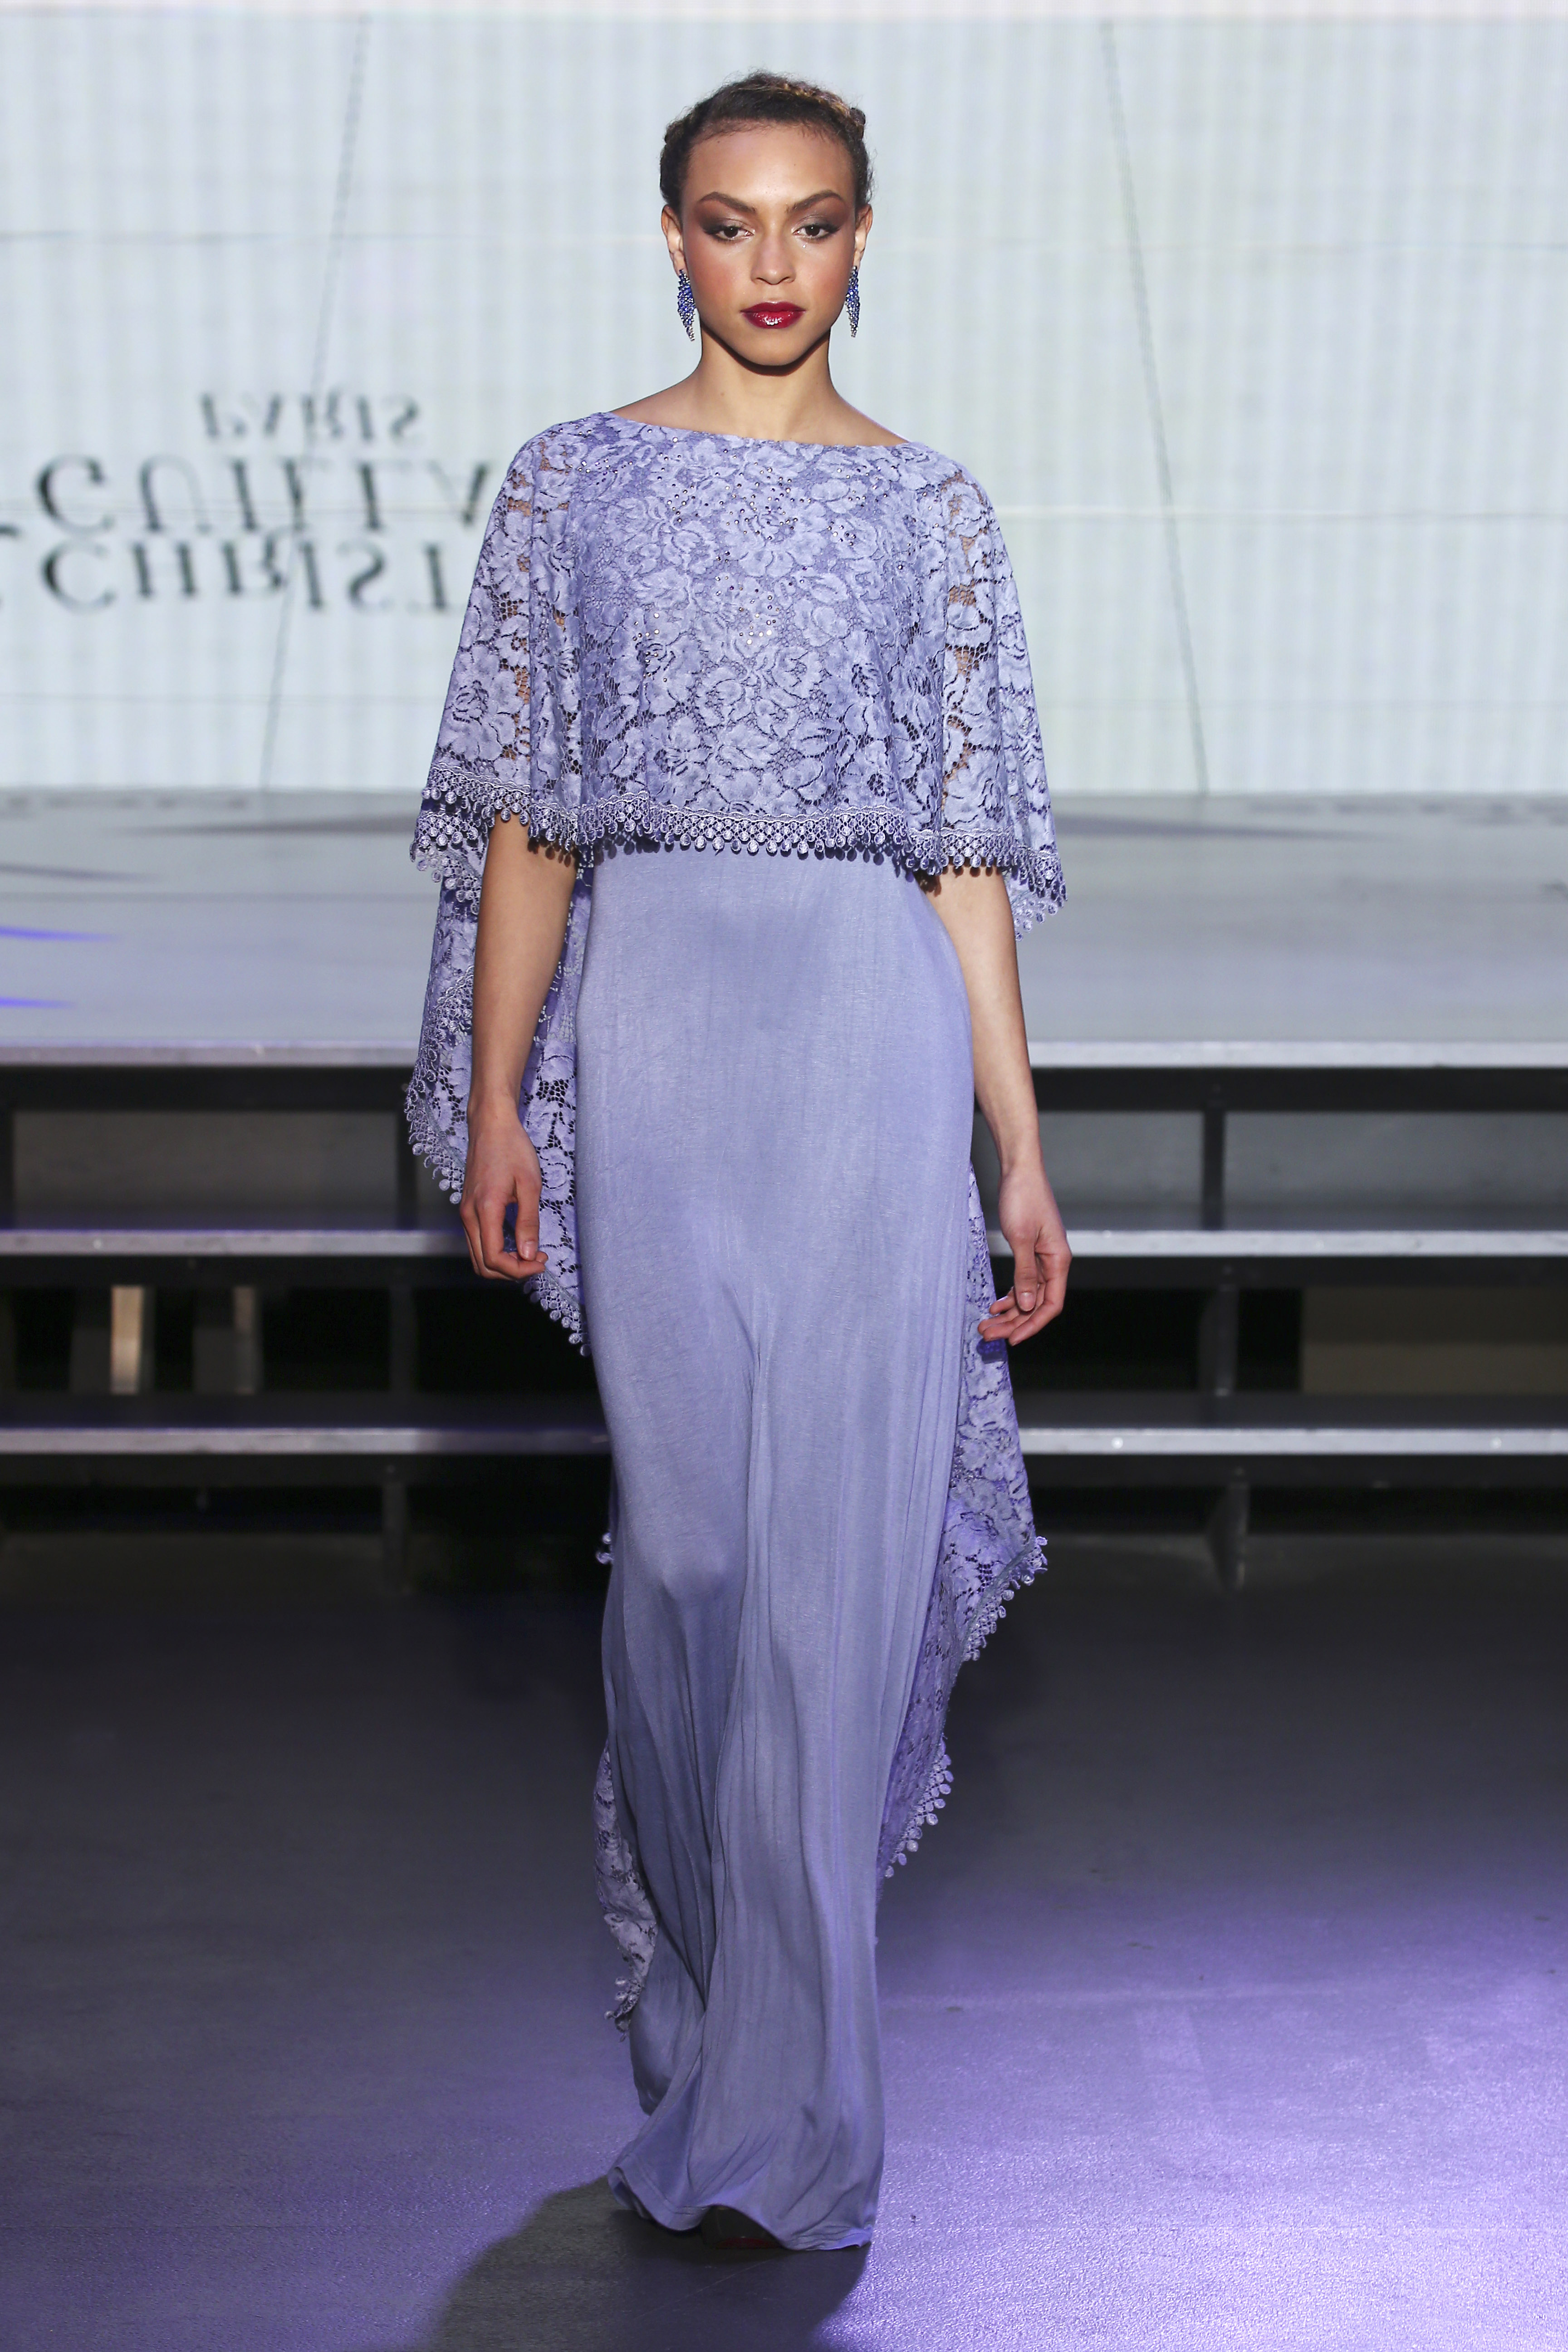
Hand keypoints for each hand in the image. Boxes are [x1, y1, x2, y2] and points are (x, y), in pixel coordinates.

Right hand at [459, 1103, 546, 1282]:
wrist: (491, 1124)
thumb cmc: (512, 1148)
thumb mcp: (530, 1184)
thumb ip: (528, 1222)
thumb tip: (529, 1255)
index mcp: (484, 1209)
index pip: (494, 1258)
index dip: (519, 1270)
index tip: (541, 1263)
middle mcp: (469, 1215)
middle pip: (482, 1264)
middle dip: (511, 1271)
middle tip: (538, 1261)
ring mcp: (466, 1212)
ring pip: (477, 1256)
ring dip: (503, 1263)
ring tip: (530, 1254)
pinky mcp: (468, 1208)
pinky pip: (477, 1241)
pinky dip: (495, 1251)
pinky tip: (517, 1242)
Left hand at [979, 1162, 1070, 1344]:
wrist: (1019, 1170)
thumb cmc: (1023, 1198)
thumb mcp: (1021, 1238)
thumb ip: (1025, 1274)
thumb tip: (1029, 1305)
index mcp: (1058, 1260)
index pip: (1051, 1305)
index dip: (1033, 1325)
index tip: (1013, 1339)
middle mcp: (1053, 1262)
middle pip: (1038, 1304)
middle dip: (1014, 1322)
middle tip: (988, 1334)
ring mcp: (1042, 1257)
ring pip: (1029, 1295)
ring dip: (1009, 1312)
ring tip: (986, 1323)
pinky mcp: (1030, 1251)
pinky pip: (1024, 1282)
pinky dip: (1010, 1295)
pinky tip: (995, 1304)